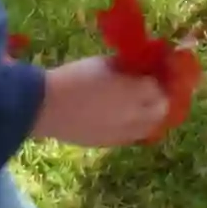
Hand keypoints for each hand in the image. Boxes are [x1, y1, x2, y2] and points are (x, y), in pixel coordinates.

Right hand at [33, 56, 170, 147]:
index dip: (155, 78)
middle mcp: (134, 115)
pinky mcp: (111, 144)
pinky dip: (136, 127)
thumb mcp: (104, 63)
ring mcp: (123, 133)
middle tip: (149, 88)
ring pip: (150, 127)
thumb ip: (127, 67)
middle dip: (159, 97)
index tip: (151, 72)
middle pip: (161, 109)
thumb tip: (140, 67)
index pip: (157, 86)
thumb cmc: (74, 78)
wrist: (46, 107)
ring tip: (140, 104)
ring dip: (151, 115)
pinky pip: (133, 137)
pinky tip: (126, 117)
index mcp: (133, 91)